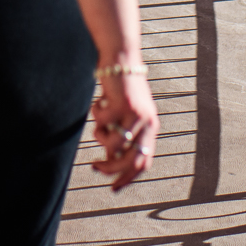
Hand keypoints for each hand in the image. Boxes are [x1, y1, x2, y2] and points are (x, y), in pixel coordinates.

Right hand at [90, 70, 157, 189]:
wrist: (121, 56)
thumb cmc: (121, 88)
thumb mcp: (125, 115)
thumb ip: (121, 136)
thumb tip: (110, 160)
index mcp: (151, 127)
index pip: (143, 163)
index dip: (128, 178)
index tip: (112, 188)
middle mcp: (147, 123)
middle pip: (129, 160)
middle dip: (110, 168)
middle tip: (95, 167)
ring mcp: (136, 114)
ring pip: (112, 143)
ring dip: (99, 136)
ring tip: (98, 122)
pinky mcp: (122, 103)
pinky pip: (100, 121)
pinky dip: (95, 114)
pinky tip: (99, 101)